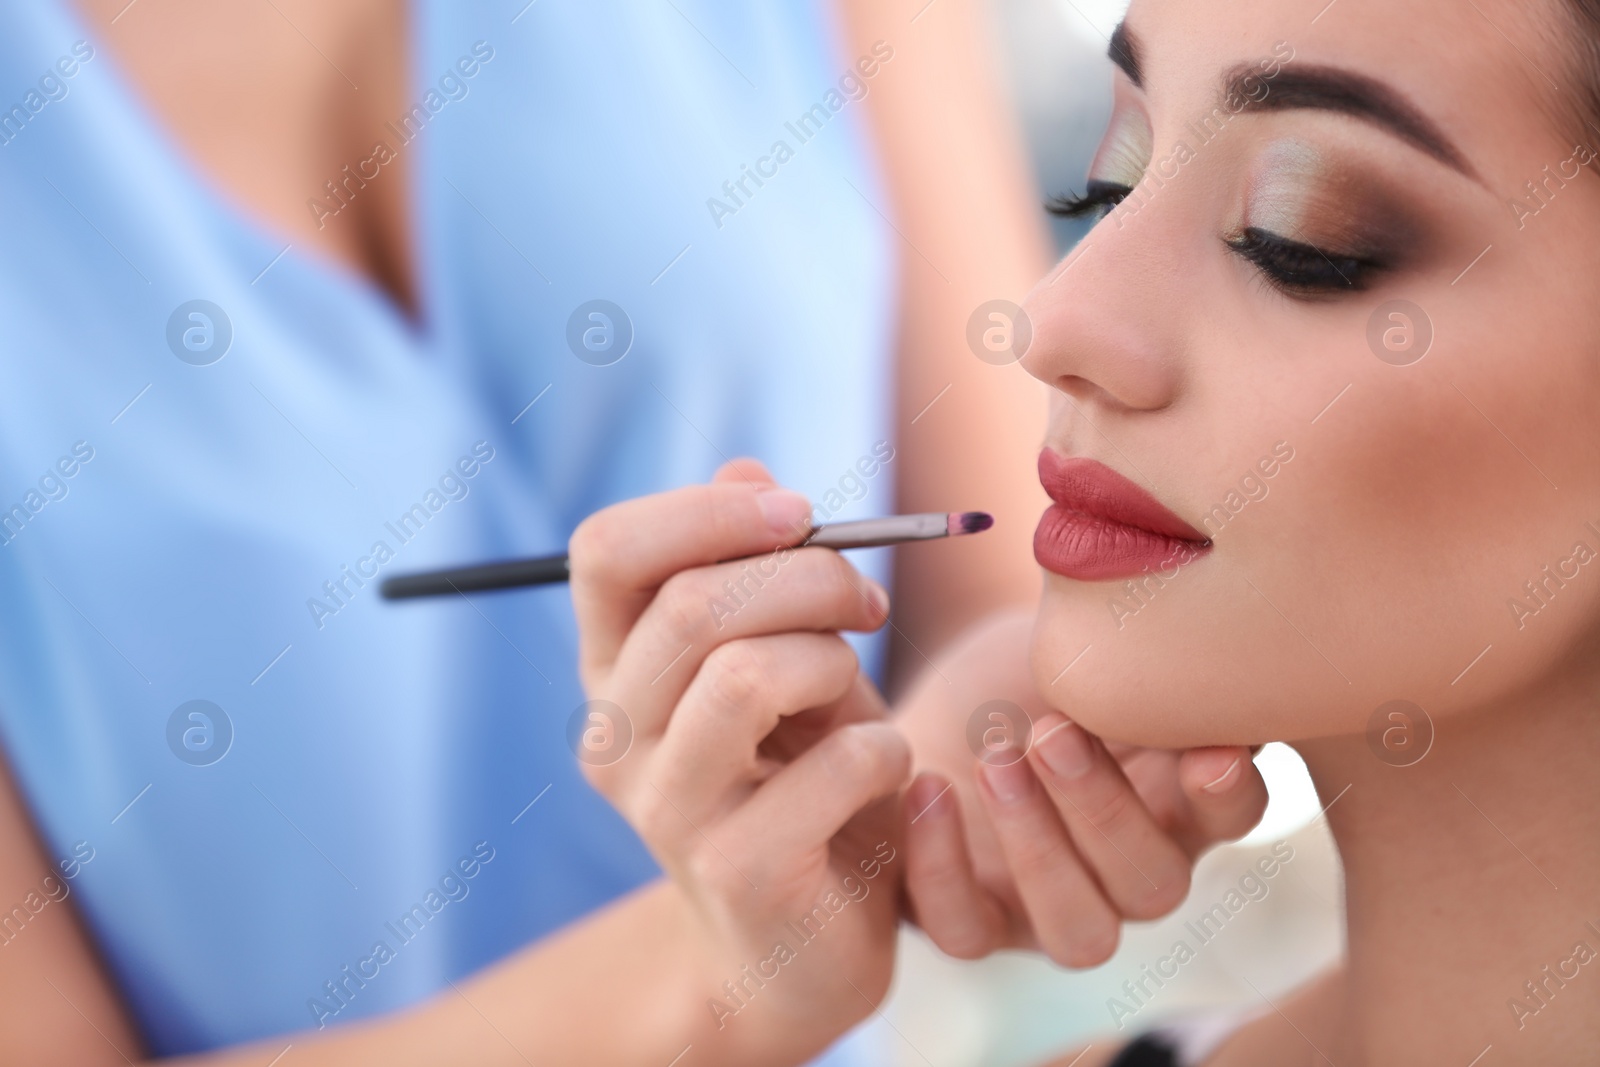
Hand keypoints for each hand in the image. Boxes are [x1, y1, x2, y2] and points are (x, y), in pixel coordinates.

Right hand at [567, 460, 908, 1063]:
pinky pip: (839, 762)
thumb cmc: (795, 779)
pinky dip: (888, 749)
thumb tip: (747, 467)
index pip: (605, 550)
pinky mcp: (739, 871)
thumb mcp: (780, 660)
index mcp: (613, 669)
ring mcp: (666, 811)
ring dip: (836, 661)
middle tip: (867, 601)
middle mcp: (615, 737)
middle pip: (691, 603)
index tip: (799, 513)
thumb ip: (756, 571)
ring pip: (748, 675)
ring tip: (858, 692)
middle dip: (810, 577)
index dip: (706, 510)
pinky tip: (883, 775)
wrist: (799, 944)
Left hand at [896, 611, 1268, 965]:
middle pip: (1153, 886)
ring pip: (1079, 934)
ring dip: (1039, 847)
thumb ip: (1136, 646)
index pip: (1232, 817)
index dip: (1226, 794)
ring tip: (995, 756)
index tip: (1205, 748)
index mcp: (1175, 802)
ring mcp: (1049, 910)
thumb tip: (1189, 605)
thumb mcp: (1076, 645)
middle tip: (1053, 732)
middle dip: (1104, 810)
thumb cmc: (1016, 673)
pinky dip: (942, 868)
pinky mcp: (970, 920)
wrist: (917, 712)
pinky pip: (965, 935)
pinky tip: (926, 787)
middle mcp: (1127, 872)